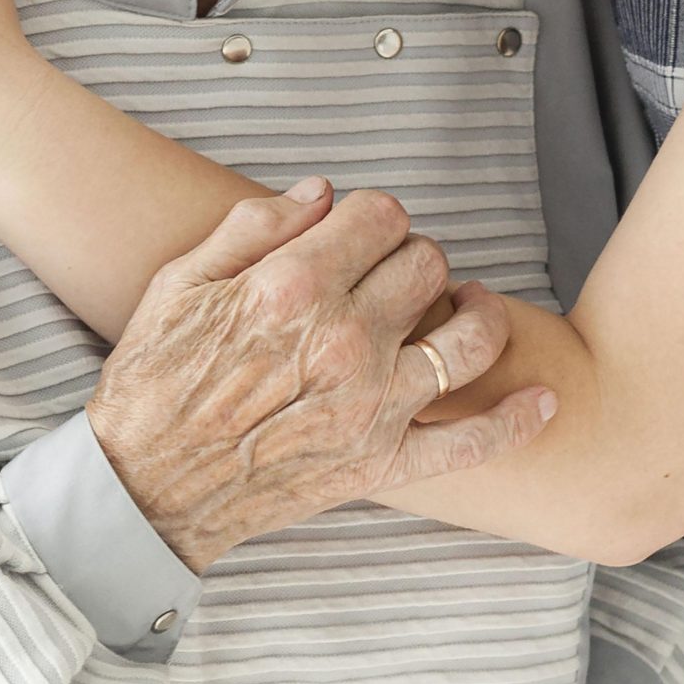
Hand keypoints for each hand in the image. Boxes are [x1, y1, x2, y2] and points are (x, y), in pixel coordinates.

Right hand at [86, 187, 555, 571]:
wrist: (141, 491)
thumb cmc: (153, 383)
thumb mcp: (181, 282)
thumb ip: (255, 224)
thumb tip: (323, 192)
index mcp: (295, 287)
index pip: (382, 216)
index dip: (377, 214)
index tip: (363, 230)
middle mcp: (345, 341)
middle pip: (429, 263)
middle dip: (415, 256)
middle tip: (394, 272)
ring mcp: (372, 406)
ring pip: (470, 337)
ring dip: (476, 313)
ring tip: (463, 306)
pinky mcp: (382, 463)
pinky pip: (470, 443)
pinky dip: (516, 421)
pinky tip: (543, 398)